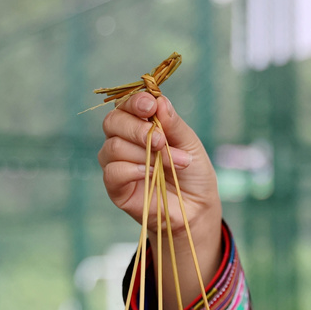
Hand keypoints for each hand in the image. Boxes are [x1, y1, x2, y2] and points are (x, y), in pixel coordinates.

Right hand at [98, 91, 222, 305]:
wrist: (197, 209)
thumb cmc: (194, 174)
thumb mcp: (190, 144)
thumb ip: (174, 124)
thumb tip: (159, 100)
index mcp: (142, 126)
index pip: (127, 106)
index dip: (135, 102)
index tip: (150, 106)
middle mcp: (125, 142)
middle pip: (113, 122)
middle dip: (137, 127)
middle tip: (163, 140)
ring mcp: (118, 164)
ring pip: (113, 146)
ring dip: (144, 152)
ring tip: (171, 162)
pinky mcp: (116, 188)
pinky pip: (112, 171)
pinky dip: (133, 169)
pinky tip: (151, 174)